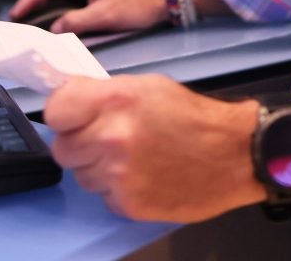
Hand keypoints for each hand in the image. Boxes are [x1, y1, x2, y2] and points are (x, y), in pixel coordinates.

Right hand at [10, 0, 166, 34]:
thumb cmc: (137, 3)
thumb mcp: (105, 15)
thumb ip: (78, 21)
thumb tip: (55, 28)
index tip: (16, 12)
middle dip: (33, 2)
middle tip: (19, 19)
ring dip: (46, 6)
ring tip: (32, 21)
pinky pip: (71, 0)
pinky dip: (59, 9)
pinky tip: (56, 20)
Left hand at [44, 75, 264, 221]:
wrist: (234, 155)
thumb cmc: (194, 117)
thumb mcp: (148, 87)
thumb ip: (105, 95)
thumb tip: (73, 102)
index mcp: (115, 100)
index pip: (55, 110)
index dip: (64, 113)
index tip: (72, 116)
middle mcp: (111, 137)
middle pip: (63, 148)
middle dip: (80, 143)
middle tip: (104, 138)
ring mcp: (119, 174)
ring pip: (82, 175)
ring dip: (99, 168)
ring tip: (131, 158)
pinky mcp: (129, 203)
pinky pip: (104, 196)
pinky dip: (118, 190)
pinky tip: (143, 176)